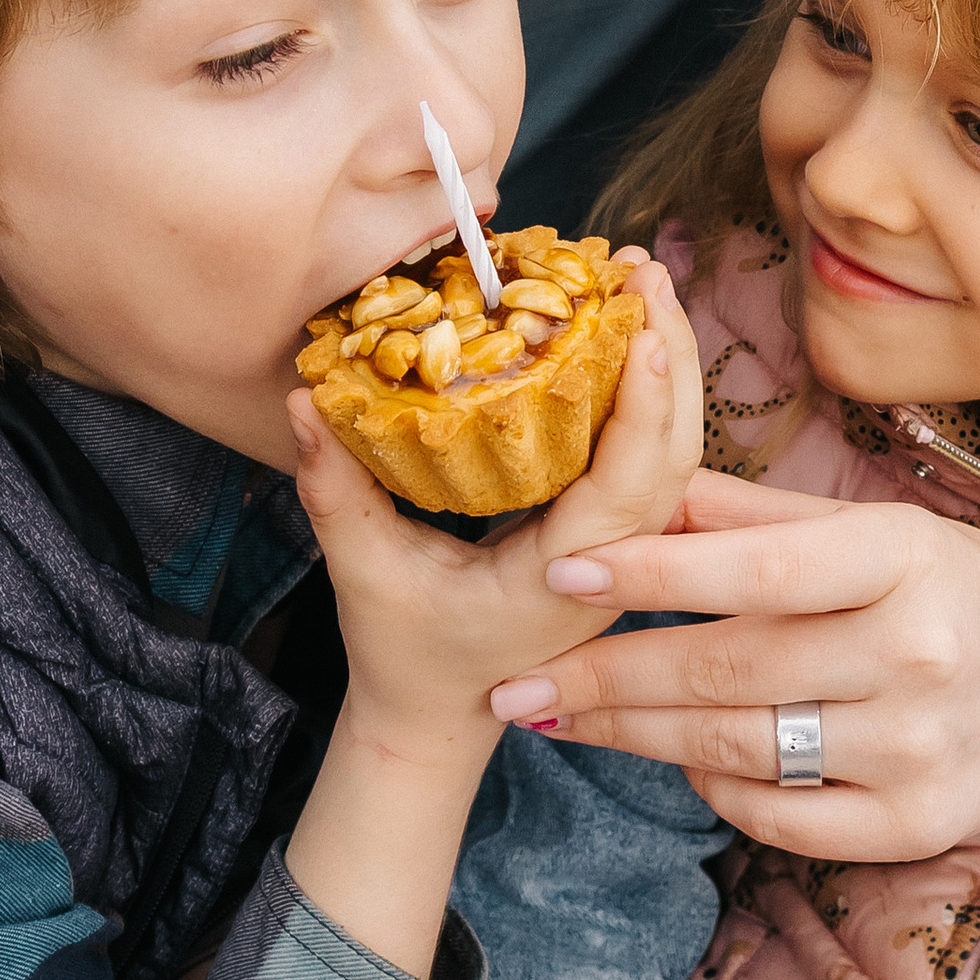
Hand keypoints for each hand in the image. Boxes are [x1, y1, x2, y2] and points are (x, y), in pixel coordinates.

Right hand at [286, 253, 703, 747]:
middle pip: (675, 456)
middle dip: (671, 355)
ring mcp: (622, 552)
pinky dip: (649, 393)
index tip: (641, 328)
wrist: (439, 712)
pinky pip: (649, 458)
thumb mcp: (362, 571)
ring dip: (668, 365)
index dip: (643, 408)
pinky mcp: (615, 535)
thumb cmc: (405, 650)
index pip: (627, 487)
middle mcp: (613, 565)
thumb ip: (334, 489)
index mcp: (565, 579)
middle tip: (645, 267)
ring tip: (643, 279)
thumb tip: (303, 401)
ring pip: (674, 453)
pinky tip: (628, 333)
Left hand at [481, 473, 979, 857]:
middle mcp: (912, 655)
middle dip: (605, 678)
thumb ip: (756, 518)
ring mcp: (914, 749)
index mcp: (900, 561)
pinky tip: (674, 763)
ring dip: (634, 738)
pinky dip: (715, 792)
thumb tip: (640, 485)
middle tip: (514, 684)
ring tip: (560, 719)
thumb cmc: (960, 591)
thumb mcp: (875, 531)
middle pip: (725, 673)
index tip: (559, 570)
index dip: (650, 573)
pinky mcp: (914, 824)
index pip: (755, 571)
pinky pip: (781, 819)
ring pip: (738, 750)